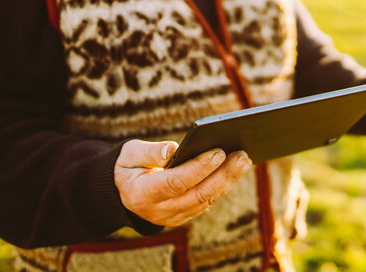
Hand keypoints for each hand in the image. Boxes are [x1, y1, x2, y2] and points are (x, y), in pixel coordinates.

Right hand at [114, 140, 252, 226]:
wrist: (121, 193)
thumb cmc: (127, 167)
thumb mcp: (128, 154)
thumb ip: (149, 152)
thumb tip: (173, 149)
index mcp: (142, 194)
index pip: (176, 182)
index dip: (199, 168)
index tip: (218, 151)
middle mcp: (159, 210)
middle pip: (198, 194)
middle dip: (223, 174)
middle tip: (242, 155)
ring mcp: (173, 217)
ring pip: (206, 200)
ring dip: (228, 180)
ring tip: (244, 160)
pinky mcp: (183, 216)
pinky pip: (206, 202)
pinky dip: (221, 186)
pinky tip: (235, 169)